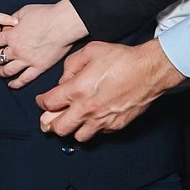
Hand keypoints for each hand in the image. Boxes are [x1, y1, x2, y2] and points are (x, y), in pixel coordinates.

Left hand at [0, 0, 85, 87]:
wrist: (63, 23)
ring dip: (1, 72)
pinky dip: (15, 83)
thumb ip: (12, 19)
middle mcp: (16, 50)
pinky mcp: (39, 68)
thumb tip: (7, 25)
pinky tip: (12, 84)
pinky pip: (24, 79)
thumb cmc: (47, 15)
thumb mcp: (24, 11)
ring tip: (0, 71)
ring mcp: (27, 61)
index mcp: (11, 36)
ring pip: (7, 71)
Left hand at [35, 39, 186, 141]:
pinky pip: (98, 134)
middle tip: (49, 119)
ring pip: (77, 137)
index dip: (41, 103)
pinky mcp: (115, 126)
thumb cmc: (121, 59)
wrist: (148, 71)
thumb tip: (63, 80)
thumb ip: (71, 66)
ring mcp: (102, 120)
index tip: (43, 101)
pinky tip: (93, 119)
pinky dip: (92, 129)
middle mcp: (87, 109)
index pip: (48, 104)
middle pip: (58, 128)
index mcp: (77, 90)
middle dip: (50, 124)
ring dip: (72, 129)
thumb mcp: (90, 51)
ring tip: (72, 121)